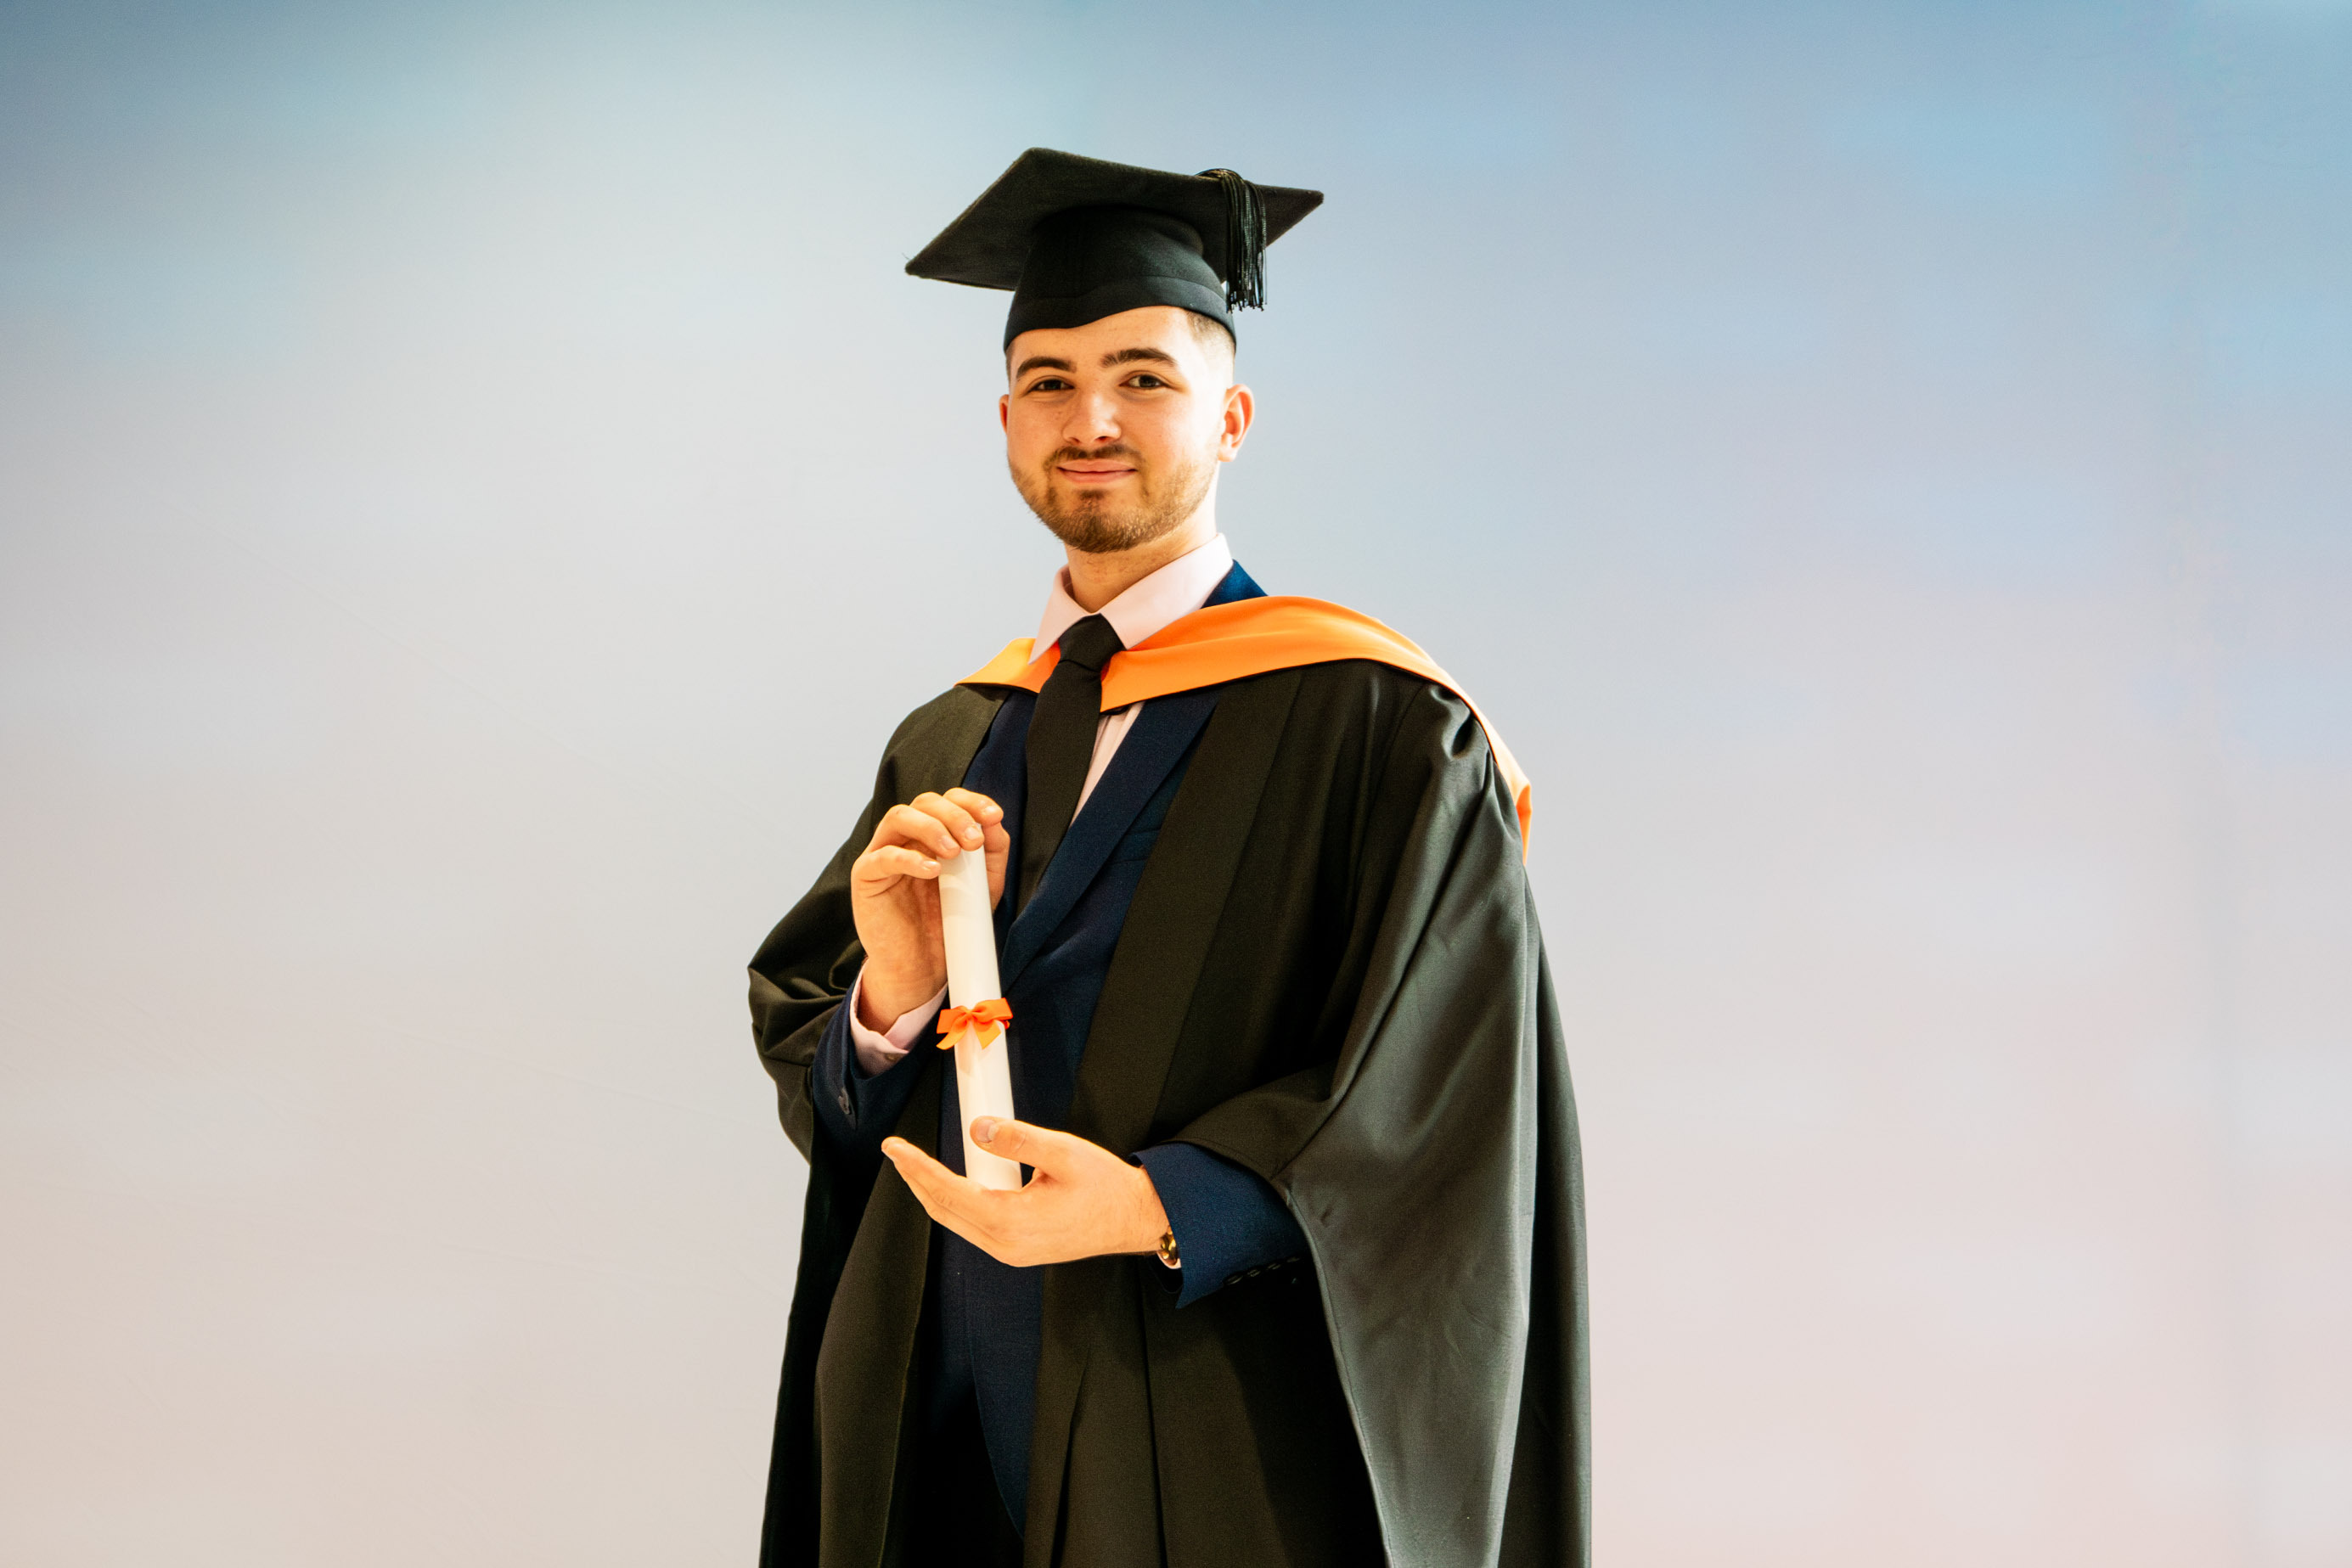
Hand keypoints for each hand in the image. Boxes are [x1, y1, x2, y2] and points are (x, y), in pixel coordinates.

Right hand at [850, 789, 1008, 1026]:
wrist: (922, 967)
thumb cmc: (948, 924)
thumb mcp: (982, 888)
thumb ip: (990, 855)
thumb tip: (996, 822)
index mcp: (932, 834)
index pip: (947, 800)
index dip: (970, 801)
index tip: (994, 815)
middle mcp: (905, 837)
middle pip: (924, 802)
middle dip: (954, 815)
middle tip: (974, 840)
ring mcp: (882, 853)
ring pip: (899, 817)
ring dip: (931, 827)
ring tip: (954, 851)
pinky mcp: (865, 877)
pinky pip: (881, 856)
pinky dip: (909, 858)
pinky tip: (932, 870)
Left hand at [881, 1119, 1170, 1267]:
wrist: (1134, 1219)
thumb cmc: (1104, 1187)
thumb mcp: (1063, 1152)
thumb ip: (1016, 1139)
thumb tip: (976, 1128)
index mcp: (1011, 1221)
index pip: (948, 1192)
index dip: (917, 1167)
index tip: (894, 1147)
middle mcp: (1005, 1245)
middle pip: (943, 1211)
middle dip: (916, 1180)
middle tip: (896, 1152)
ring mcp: (1010, 1252)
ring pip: (956, 1221)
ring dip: (933, 1192)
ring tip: (916, 1165)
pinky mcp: (1017, 1250)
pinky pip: (973, 1226)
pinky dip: (955, 1203)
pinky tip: (952, 1183)